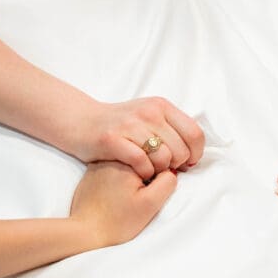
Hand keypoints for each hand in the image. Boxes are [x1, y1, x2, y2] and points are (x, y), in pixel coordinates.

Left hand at [70, 162, 176, 248]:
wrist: (84, 233)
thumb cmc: (118, 222)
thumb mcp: (150, 204)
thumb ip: (167, 182)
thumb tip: (171, 170)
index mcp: (128, 160)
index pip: (157, 156)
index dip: (160, 174)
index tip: (150, 192)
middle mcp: (112, 156)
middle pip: (142, 158)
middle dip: (146, 174)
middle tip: (138, 197)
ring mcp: (99, 164)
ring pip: (128, 164)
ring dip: (132, 177)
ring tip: (125, 199)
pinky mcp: (91, 173)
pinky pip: (113, 170)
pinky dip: (118, 181)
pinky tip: (115, 197)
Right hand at [74, 97, 204, 180]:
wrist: (81, 121)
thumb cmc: (119, 124)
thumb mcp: (149, 115)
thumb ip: (172, 128)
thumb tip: (194, 151)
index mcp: (161, 106)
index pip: (195, 133)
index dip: (196, 153)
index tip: (188, 163)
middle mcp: (148, 112)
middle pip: (181, 149)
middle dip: (177, 165)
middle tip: (165, 169)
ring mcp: (130, 125)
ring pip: (163, 157)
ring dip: (160, 170)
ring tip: (151, 169)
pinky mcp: (112, 139)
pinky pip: (141, 162)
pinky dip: (144, 172)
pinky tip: (139, 171)